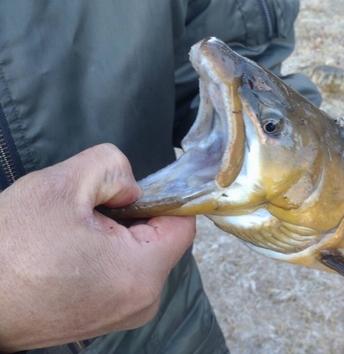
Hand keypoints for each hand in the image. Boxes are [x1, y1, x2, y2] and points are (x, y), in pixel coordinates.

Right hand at [0, 144, 194, 351]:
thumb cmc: (9, 249)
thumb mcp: (62, 185)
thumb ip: (112, 167)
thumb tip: (132, 189)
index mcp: (141, 273)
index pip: (182, 225)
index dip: (166, 198)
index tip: (136, 189)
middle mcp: (141, 302)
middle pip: (161, 241)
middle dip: (133, 216)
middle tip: (91, 209)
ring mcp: (123, 315)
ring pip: (140, 257)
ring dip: (116, 236)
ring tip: (74, 233)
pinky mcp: (103, 319)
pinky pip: (122, 275)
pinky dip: (106, 256)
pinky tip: (71, 252)